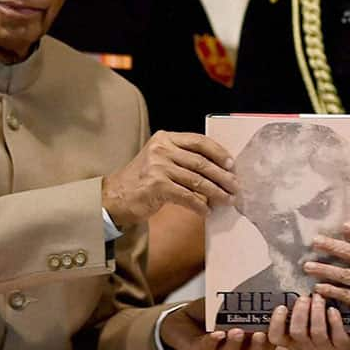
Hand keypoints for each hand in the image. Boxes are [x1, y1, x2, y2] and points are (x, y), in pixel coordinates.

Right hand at [102, 131, 237, 225]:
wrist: (115, 197)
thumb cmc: (141, 180)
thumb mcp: (160, 159)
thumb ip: (182, 158)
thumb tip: (217, 170)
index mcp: (165, 139)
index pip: (199, 141)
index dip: (218, 152)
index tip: (231, 164)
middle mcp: (162, 149)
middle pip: (201, 162)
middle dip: (222, 176)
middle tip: (235, 186)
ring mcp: (158, 167)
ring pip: (197, 180)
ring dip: (216, 192)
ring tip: (227, 200)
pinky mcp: (157, 186)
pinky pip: (187, 196)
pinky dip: (200, 205)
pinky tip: (207, 211)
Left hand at [160, 299, 274, 349]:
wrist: (183, 321)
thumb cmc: (211, 314)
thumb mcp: (231, 305)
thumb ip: (246, 300)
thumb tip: (264, 282)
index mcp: (249, 341)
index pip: (268, 345)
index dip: (275, 338)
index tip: (278, 324)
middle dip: (258, 348)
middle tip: (261, 335)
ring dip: (235, 344)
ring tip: (236, 331)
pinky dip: (214, 342)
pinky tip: (216, 334)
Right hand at [266, 294, 349, 349]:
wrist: (347, 332)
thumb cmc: (319, 317)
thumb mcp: (304, 313)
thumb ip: (294, 303)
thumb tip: (288, 278)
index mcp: (291, 337)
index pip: (276, 336)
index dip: (276, 323)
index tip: (281, 307)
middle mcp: (306, 345)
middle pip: (297, 333)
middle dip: (300, 313)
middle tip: (304, 298)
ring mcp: (324, 346)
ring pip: (317, 333)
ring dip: (317, 313)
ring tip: (319, 297)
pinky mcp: (342, 345)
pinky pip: (337, 336)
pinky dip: (334, 321)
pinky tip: (333, 309)